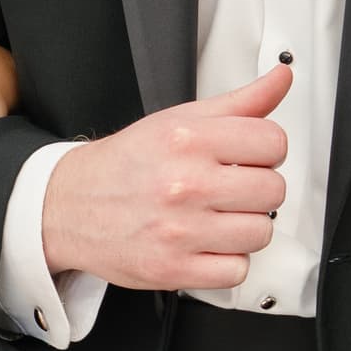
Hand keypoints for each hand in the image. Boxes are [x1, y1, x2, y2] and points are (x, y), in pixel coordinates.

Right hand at [39, 65, 291, 290]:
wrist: (70, 205)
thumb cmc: (127, 165)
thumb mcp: (179, 120)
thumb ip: (238, 103)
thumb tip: (281, 78)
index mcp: (188, 139)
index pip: (273, 142)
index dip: (265, 151)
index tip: (247, 157)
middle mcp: (184, 183)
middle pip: (273, 190)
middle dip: (257, 189)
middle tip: (231, 188)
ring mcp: (179, 230)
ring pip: (261, 233)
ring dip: (245, 227)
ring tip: (218, 217)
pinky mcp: (173, 269)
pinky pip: (237, 272)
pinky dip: (226, 262)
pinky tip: (207, 244)